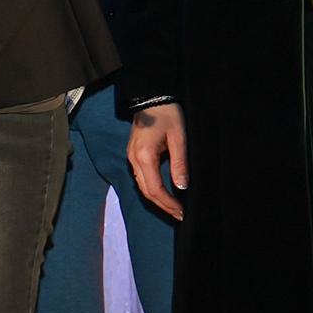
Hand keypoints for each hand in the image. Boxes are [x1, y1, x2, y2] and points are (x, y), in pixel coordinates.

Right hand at [127, 104, 186, 220]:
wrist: (151, 98)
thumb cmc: (168, 115)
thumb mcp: (179, 138)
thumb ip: (180, 163)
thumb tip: (182, 186)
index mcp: (144, 156)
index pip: (155, 188)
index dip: (168, 203)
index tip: (182, 211)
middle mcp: (133, 160)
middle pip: (146, 191)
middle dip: (163, 205)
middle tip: (180, 215)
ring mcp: (131, 157)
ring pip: (142, 186)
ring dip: (157, 199)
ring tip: (173, 207)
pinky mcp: (133, 155)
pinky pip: (141, 178)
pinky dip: (152, 189)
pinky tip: (163, 193)